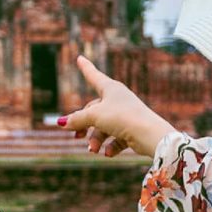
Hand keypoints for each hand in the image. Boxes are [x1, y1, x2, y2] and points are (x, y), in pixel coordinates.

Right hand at [58, 53, 177, 158]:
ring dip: (96, 139)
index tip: (80, 57)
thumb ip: (77, 119)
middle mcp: (118, 99)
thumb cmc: (123, 118)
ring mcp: (126, 115)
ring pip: (104, 127)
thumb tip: (61, 122)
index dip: (85, 67)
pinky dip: (111, 145)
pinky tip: (108, 153)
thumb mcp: (95, 117)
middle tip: (76, 137)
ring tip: (94, 150)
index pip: (94, 75)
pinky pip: (117, 137)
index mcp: (111, 88)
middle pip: (94, 110)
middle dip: (84, 125)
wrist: (150, 135)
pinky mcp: (133, 130)